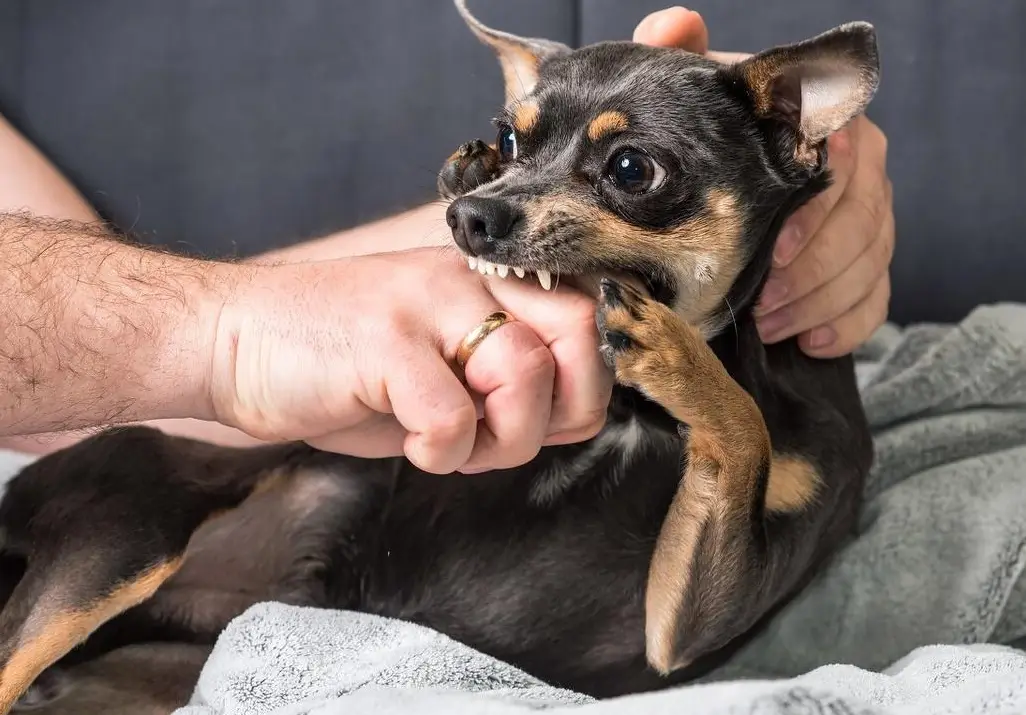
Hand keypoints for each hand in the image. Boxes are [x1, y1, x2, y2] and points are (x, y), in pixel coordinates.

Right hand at [207, 248, 609, 473]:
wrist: (231, 341)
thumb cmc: (337, 363)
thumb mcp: (437, 363)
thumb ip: (506, 379)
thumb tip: (575, 414)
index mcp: (483, 280)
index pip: (588, 319)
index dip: (581, 386)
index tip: (537, 421)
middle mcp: (465, 279)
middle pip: (580, 333)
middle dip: (560, 409)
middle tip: (504, 435)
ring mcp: (425, 304)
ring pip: (526, 375)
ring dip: (499, 440)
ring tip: (447, 442)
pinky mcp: (384, 342)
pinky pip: (453, 418)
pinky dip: (440, 453)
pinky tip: (408, 443)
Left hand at [633, 8, 894, 357]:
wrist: (717, 175)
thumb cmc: (708, 135)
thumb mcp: (692, 97)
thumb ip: (683, 58)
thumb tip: (677, 24)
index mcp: (827, 128)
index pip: (846, 166)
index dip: (815, 216)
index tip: (775, 253)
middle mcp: (862, 169)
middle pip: (865, 222)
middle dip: (814, 272)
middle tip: (764, 305)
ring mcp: (868, 217)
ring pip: (871, 264)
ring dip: (821, 303)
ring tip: (770, 326)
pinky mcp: (866, 263)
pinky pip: (876, 298)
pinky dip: (846, 325)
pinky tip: (808, 342)